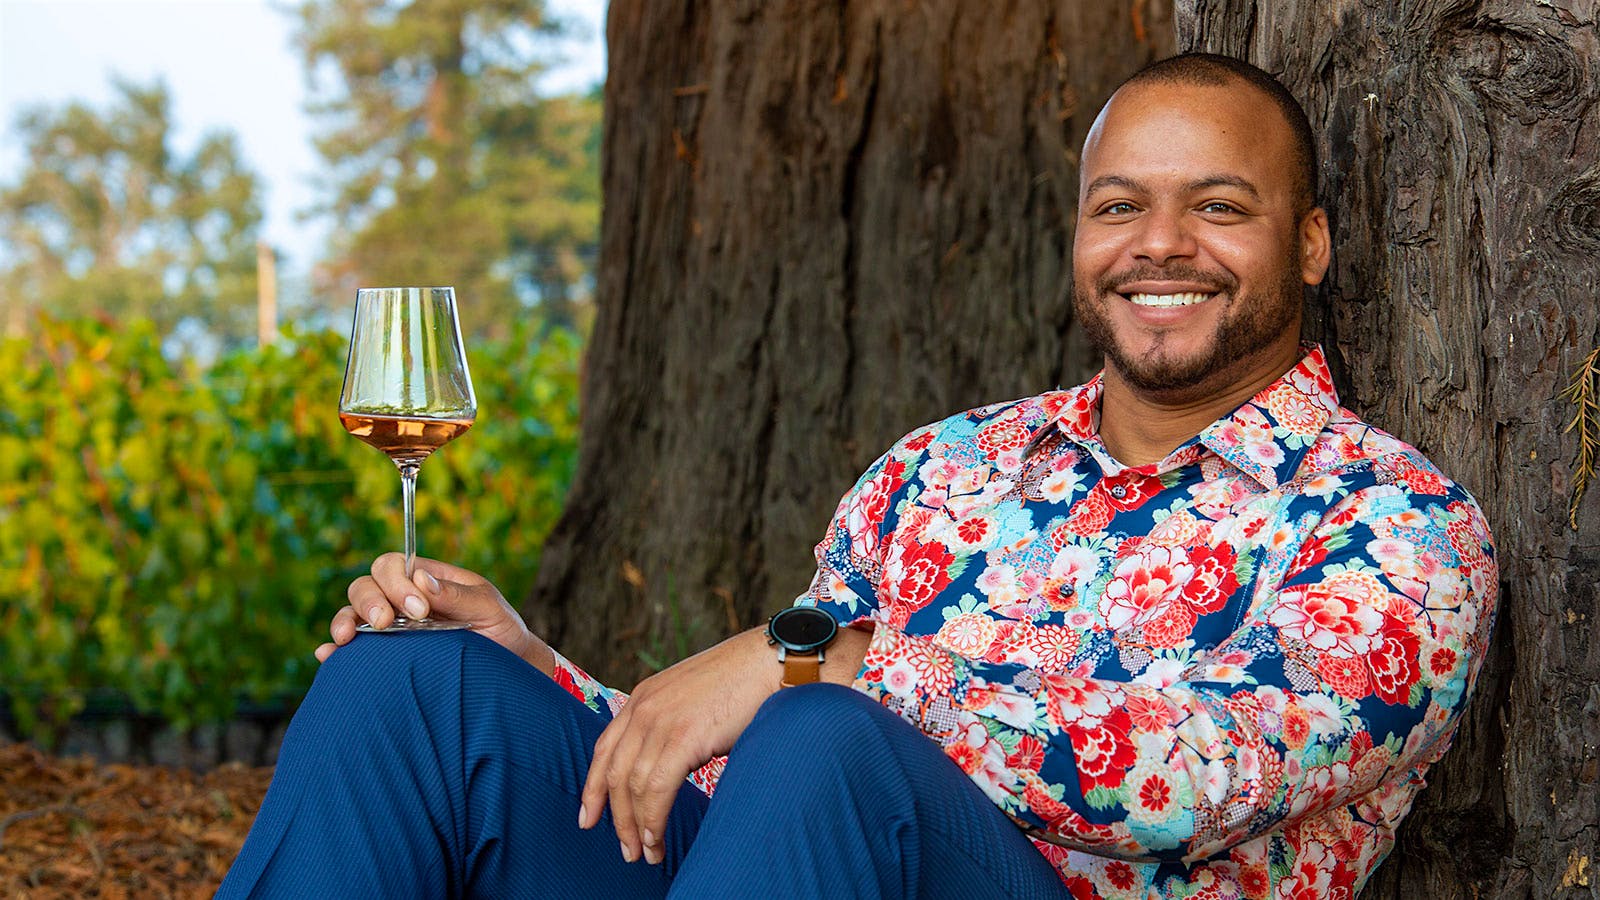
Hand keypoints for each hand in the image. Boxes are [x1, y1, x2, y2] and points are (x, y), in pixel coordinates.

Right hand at [315, 552, 555, 674]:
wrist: (507, 667)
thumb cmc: (500, 630)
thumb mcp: (488, 608)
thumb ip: (457, 595)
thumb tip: (420, 580)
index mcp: (426, 580)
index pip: (393, 565)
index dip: (397, 582)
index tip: (420, 609)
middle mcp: (402, 601)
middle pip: (366, 585)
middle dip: (370, 600)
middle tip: (386, 623)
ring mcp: (391, 629)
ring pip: (353, 613)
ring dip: (345, 621)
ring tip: (347, 638)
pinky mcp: (384, 656)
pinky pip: (352, 650)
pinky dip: (334, 650)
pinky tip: (328, 655)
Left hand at [578, 628, 778, 864]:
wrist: (770, 661)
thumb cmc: (741, 682)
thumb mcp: (690, 697)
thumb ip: (671, 722)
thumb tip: (669, 760)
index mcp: (643, 697)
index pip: (605, 749)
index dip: (593, 787)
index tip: (589, 817)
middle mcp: (644, 707)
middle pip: (614, 773)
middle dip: (615, 817)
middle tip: (626, 849)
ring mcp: (661, 721)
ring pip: (633, 786)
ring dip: (637, 827)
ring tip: (647, 853)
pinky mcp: (683, 737)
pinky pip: (656, 789)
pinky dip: (653, 819)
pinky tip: (657, 838)